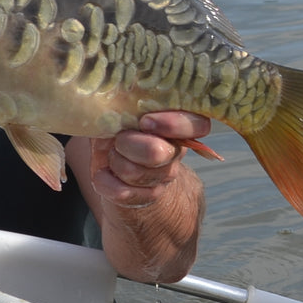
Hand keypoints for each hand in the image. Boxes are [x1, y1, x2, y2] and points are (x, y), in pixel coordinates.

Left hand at [86, 111, 211, 207]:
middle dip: (129, 144)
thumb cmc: (119, 130)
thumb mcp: (120, 112)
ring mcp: (163, 177)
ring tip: (112, 154)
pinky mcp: (146, 197)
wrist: (116, 167)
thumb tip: (112, 107)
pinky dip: (104, 181)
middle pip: (158, 153)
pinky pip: (122, 193)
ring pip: (135, 173)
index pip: (199, 125)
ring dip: (115, 161)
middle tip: (119, 139)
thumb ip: (122, 105)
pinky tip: (103, 173)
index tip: (145, 122)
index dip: (175, 124)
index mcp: (176, 125)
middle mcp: (175, 152)